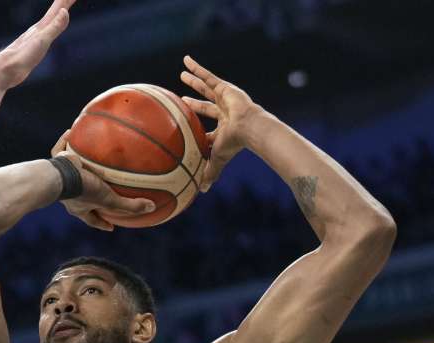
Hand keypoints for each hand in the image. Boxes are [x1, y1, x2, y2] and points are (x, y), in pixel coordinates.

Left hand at [0, 0, 74, 89]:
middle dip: (63, 3)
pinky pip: (45, 34)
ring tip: (62, 9)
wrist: (4, 70)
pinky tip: (48, 30)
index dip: (66, 0)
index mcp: (42, 27)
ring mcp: (35, 38)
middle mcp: (38, 29)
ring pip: (49, 22)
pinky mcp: (33, 48)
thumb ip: (54, 27)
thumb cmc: (22, 56)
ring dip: (57, 14)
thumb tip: (64, 11)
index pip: (58, 8)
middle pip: (54, 12)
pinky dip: (50, 29)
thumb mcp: (41, 41)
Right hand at [49, 144, 155, 231]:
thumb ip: (129, 205)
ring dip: (78, 167)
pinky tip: (72, 130)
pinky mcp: (55, 163)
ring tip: (86, 159)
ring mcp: (62, 179)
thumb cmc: (83, 190)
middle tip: (99, 194)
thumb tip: (152, 208)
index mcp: (80, 207)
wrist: (58, 177)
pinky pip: (60, 150)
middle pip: (80, 199)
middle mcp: (69, 195)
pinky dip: (65, 140)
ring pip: (71, 175)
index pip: (93, 220)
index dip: (102, 224)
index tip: (111, 227)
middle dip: (89, 198)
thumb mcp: (109, 200)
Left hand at [179, 55, 264, 191]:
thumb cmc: (236, 145)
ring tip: (183, 74)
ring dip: (194, 81)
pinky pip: (208, 75)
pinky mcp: (225, 88)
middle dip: (195, 102)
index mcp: (224, 129)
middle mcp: (224, 112)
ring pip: (206, 88)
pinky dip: (197, 68)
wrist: (250, 129)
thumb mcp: (218, 159)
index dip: (197, 129)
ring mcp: (225, 99)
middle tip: (184, 98)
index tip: (186, 128)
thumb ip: (210, 172)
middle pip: (206, 106)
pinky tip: (186, 60)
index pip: (208, 129)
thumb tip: (201, 191)